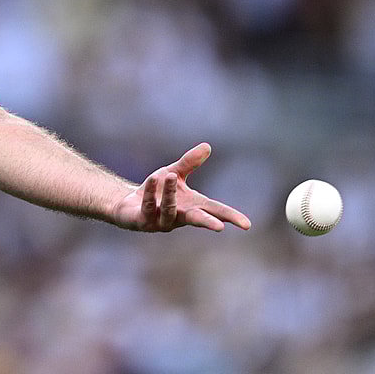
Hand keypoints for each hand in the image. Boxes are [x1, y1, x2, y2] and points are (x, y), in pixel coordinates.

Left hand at [111, 143, 251, 232]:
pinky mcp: (143, 221)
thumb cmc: (157, 191)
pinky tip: (153, 178)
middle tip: (219, 227)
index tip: (246, 224)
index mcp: (192, 206)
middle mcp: (179, 217)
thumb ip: (189, 163)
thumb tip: (207, 146)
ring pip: (170, 210)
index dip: (230, 217)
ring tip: (171, 175)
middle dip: (208, 223)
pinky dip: (152, 192)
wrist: (128, 204)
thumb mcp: (174, 173)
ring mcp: (161, 221)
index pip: (215, 211)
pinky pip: (149, 207)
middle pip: (197, 220)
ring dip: (171, 194)